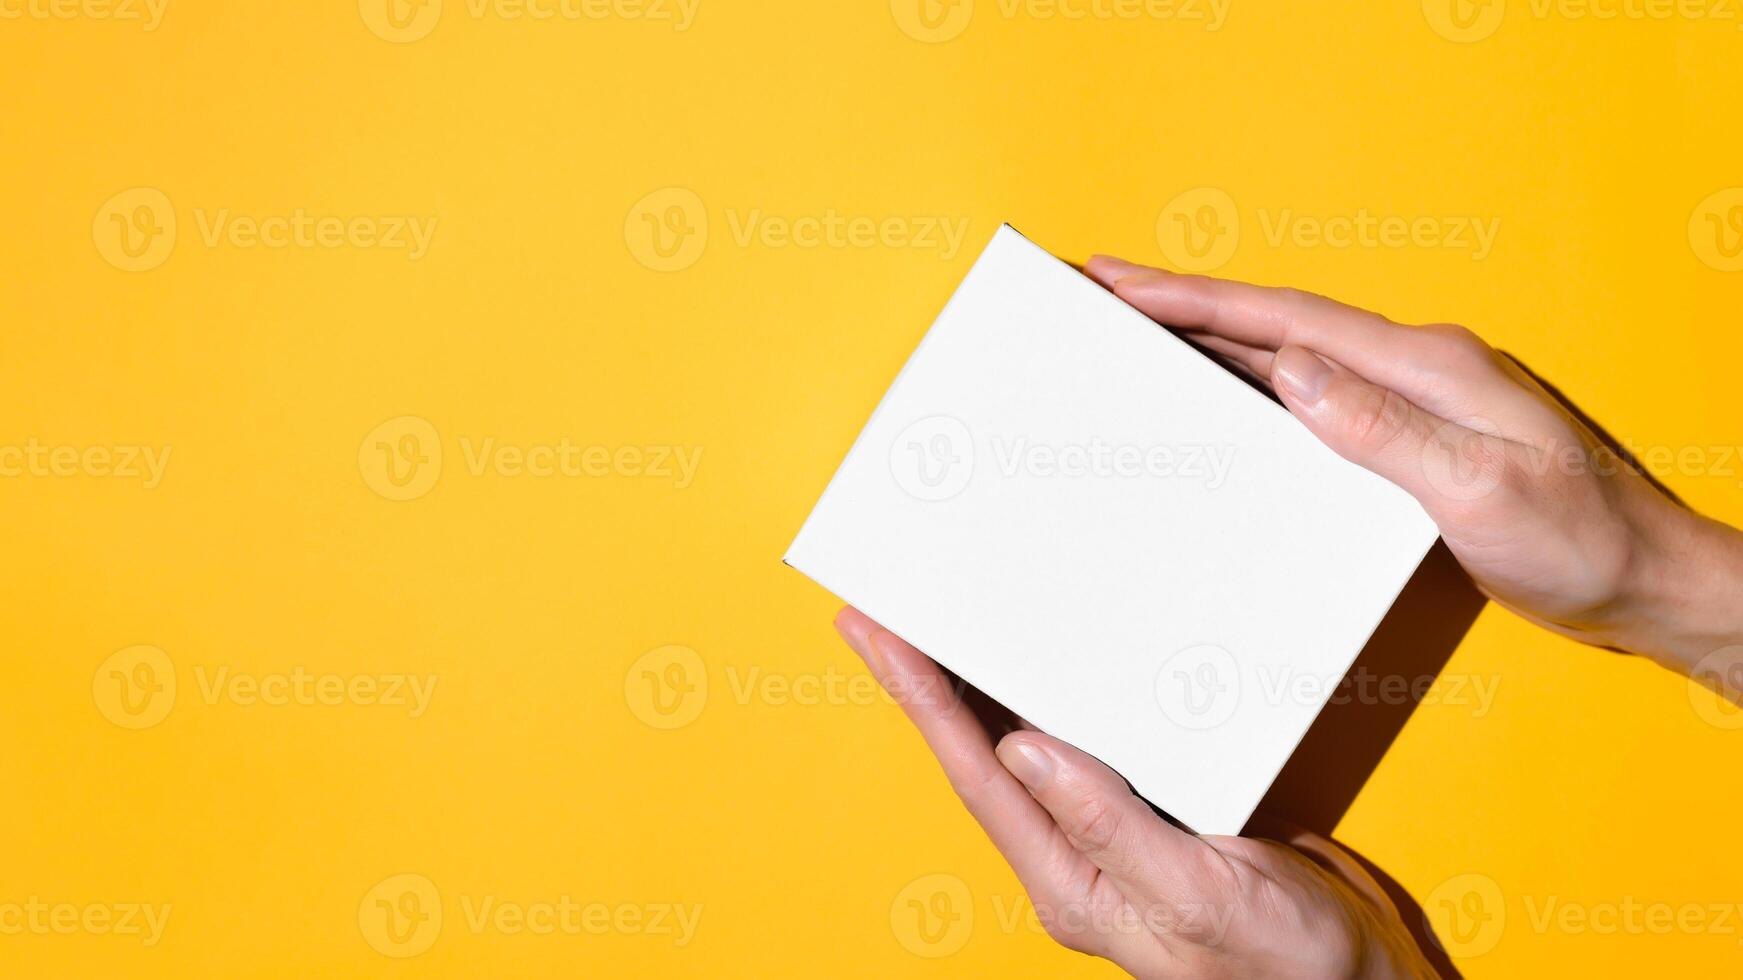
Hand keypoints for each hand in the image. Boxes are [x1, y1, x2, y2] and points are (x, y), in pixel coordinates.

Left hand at [836, 608, 1438, 978]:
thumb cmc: (1283, 961)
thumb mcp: (1197, 893)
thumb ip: (1111, 825)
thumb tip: (1026, 750)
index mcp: (1068, 880)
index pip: (977, 775)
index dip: (922, 701)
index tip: (878, 638)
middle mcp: (1072, 856)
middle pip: (977, 756)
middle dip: (922, 688)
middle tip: (872, 620)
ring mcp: (1106, 835)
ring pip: (1018, 748)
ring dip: (969, 689)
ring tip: (923, 630)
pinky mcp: (1146, 814)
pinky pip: (1079, 745)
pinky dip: (1042, 697)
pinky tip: (1027, 665)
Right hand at [1084, 257, 1742, 672]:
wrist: (1648, 581)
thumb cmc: (1583, 542)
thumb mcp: (1483, 490)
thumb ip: (1387, 430)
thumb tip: (1293, 371)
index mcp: (1427, 365)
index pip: (1287, 321)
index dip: (1197, 299)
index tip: (1121, 282)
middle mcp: (1416, 368)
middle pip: (1276, 323)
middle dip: (1185, 303)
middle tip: (1104, 292)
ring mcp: (1415, 399)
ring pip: (1290, 354)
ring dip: (1212, 338)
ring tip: (1139, 332)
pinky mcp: (1413, 437)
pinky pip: (1315, 397)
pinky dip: (1254, 383)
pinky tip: (1223, 394)